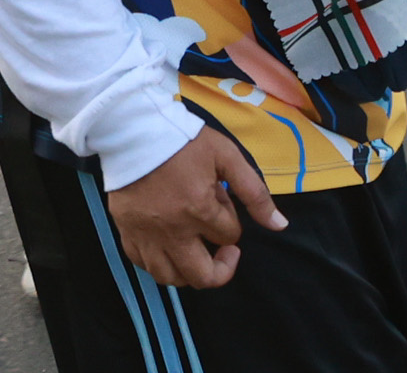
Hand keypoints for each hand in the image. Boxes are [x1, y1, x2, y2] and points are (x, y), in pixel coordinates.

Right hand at [104, 129, 281, 289]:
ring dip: (188, 273)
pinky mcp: (126, 230)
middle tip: (223, 250)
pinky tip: (167, 250)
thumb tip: (280, 225)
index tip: (220, 200)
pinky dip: (157, 263)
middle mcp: (173, 230)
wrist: (132, 128)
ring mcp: (147, 233)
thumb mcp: (226, 156)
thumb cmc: (182, 140)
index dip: (231, 221)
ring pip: (170, 277)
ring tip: (195, 255)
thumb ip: (254, 193)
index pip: (229, 236)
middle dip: (222, 268)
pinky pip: (142, 264)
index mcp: (199, 209)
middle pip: (203, 275)